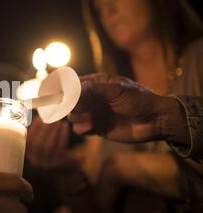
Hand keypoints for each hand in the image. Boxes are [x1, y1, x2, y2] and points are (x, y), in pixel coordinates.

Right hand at [26, 116, 69, 167]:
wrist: (63, 161)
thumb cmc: (50, 146)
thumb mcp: (41, 140)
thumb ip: (38, 131)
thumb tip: (41, 117)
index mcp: (29, 153)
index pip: (29, 140)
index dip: (34, 129)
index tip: (39, 118)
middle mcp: (36, 160)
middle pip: (38, 144)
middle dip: (45, 130)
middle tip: (51, 119)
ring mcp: (47, 163)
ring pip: (49, 146)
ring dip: (54, 131)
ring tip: (58, 121)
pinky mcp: (58, 162)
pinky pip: (60, 148)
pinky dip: (63, 135)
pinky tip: (65, 126)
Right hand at [68, 74, 186, 143]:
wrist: (154, 121)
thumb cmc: (138, 100)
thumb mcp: (117, 90)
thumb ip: (95, 89)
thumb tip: (75, 89)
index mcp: (97, 84)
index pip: (75, 83)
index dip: (64, 88)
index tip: (57, 93)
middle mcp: (93, 98)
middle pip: (70, 101)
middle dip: (71, 106)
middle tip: (77, 109)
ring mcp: (94, 112)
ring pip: (73, 115)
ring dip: (77, 118)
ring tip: (89, 120)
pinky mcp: (96, 127)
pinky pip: (80, 128)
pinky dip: (81, 128)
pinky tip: (90, 128)